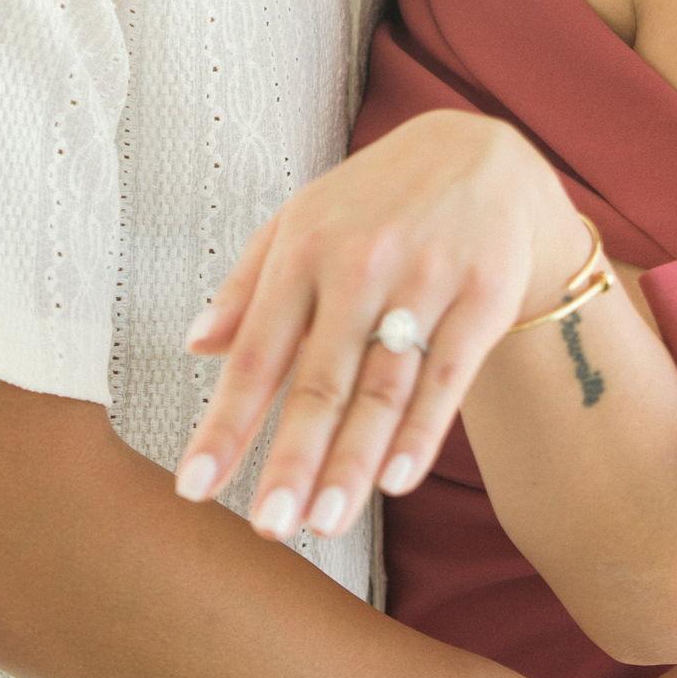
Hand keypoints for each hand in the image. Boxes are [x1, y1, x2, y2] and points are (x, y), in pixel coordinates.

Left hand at [170, 108, 582, 543]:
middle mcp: (362, 262)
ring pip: (385, 385)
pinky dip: (423, 430)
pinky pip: (449, 374)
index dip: (225, 424)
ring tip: (326, 521)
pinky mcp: (484, 293)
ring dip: (354, 460)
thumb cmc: (376, 199)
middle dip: (293, 456)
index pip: (259, 352)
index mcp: (307, 246)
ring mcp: (427, 277)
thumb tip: (194, 346)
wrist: (483, 153)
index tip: (192, 489)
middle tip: (268, 525)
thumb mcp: (305, 217)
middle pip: (322, 377)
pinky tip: (397, 480)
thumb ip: (248, 283)